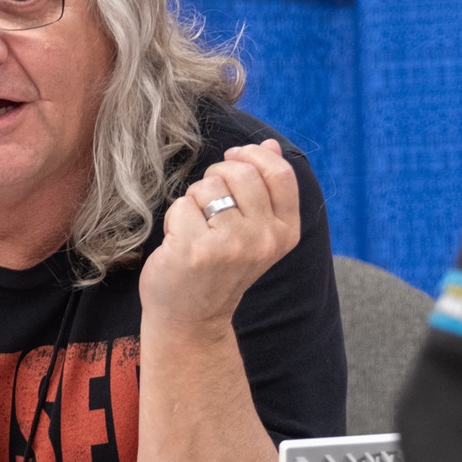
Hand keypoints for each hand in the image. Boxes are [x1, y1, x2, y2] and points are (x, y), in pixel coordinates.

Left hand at [139, 140, 302, 334]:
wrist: (191, 318)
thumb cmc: (219, 267)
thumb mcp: (254, 230)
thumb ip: (265, 187)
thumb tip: (270, 143)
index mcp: (285, 232)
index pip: (280, 173)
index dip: (254, 156)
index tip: (233, 161)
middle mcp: (264, 240)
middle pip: (241, 172)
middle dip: (217, 176)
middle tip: (208, 201)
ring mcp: (231, 246)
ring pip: (208, 187)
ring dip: (194, 199)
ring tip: (196, 227)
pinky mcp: (197, 250)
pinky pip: (181, 205)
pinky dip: (175, 217)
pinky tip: (180, 242)